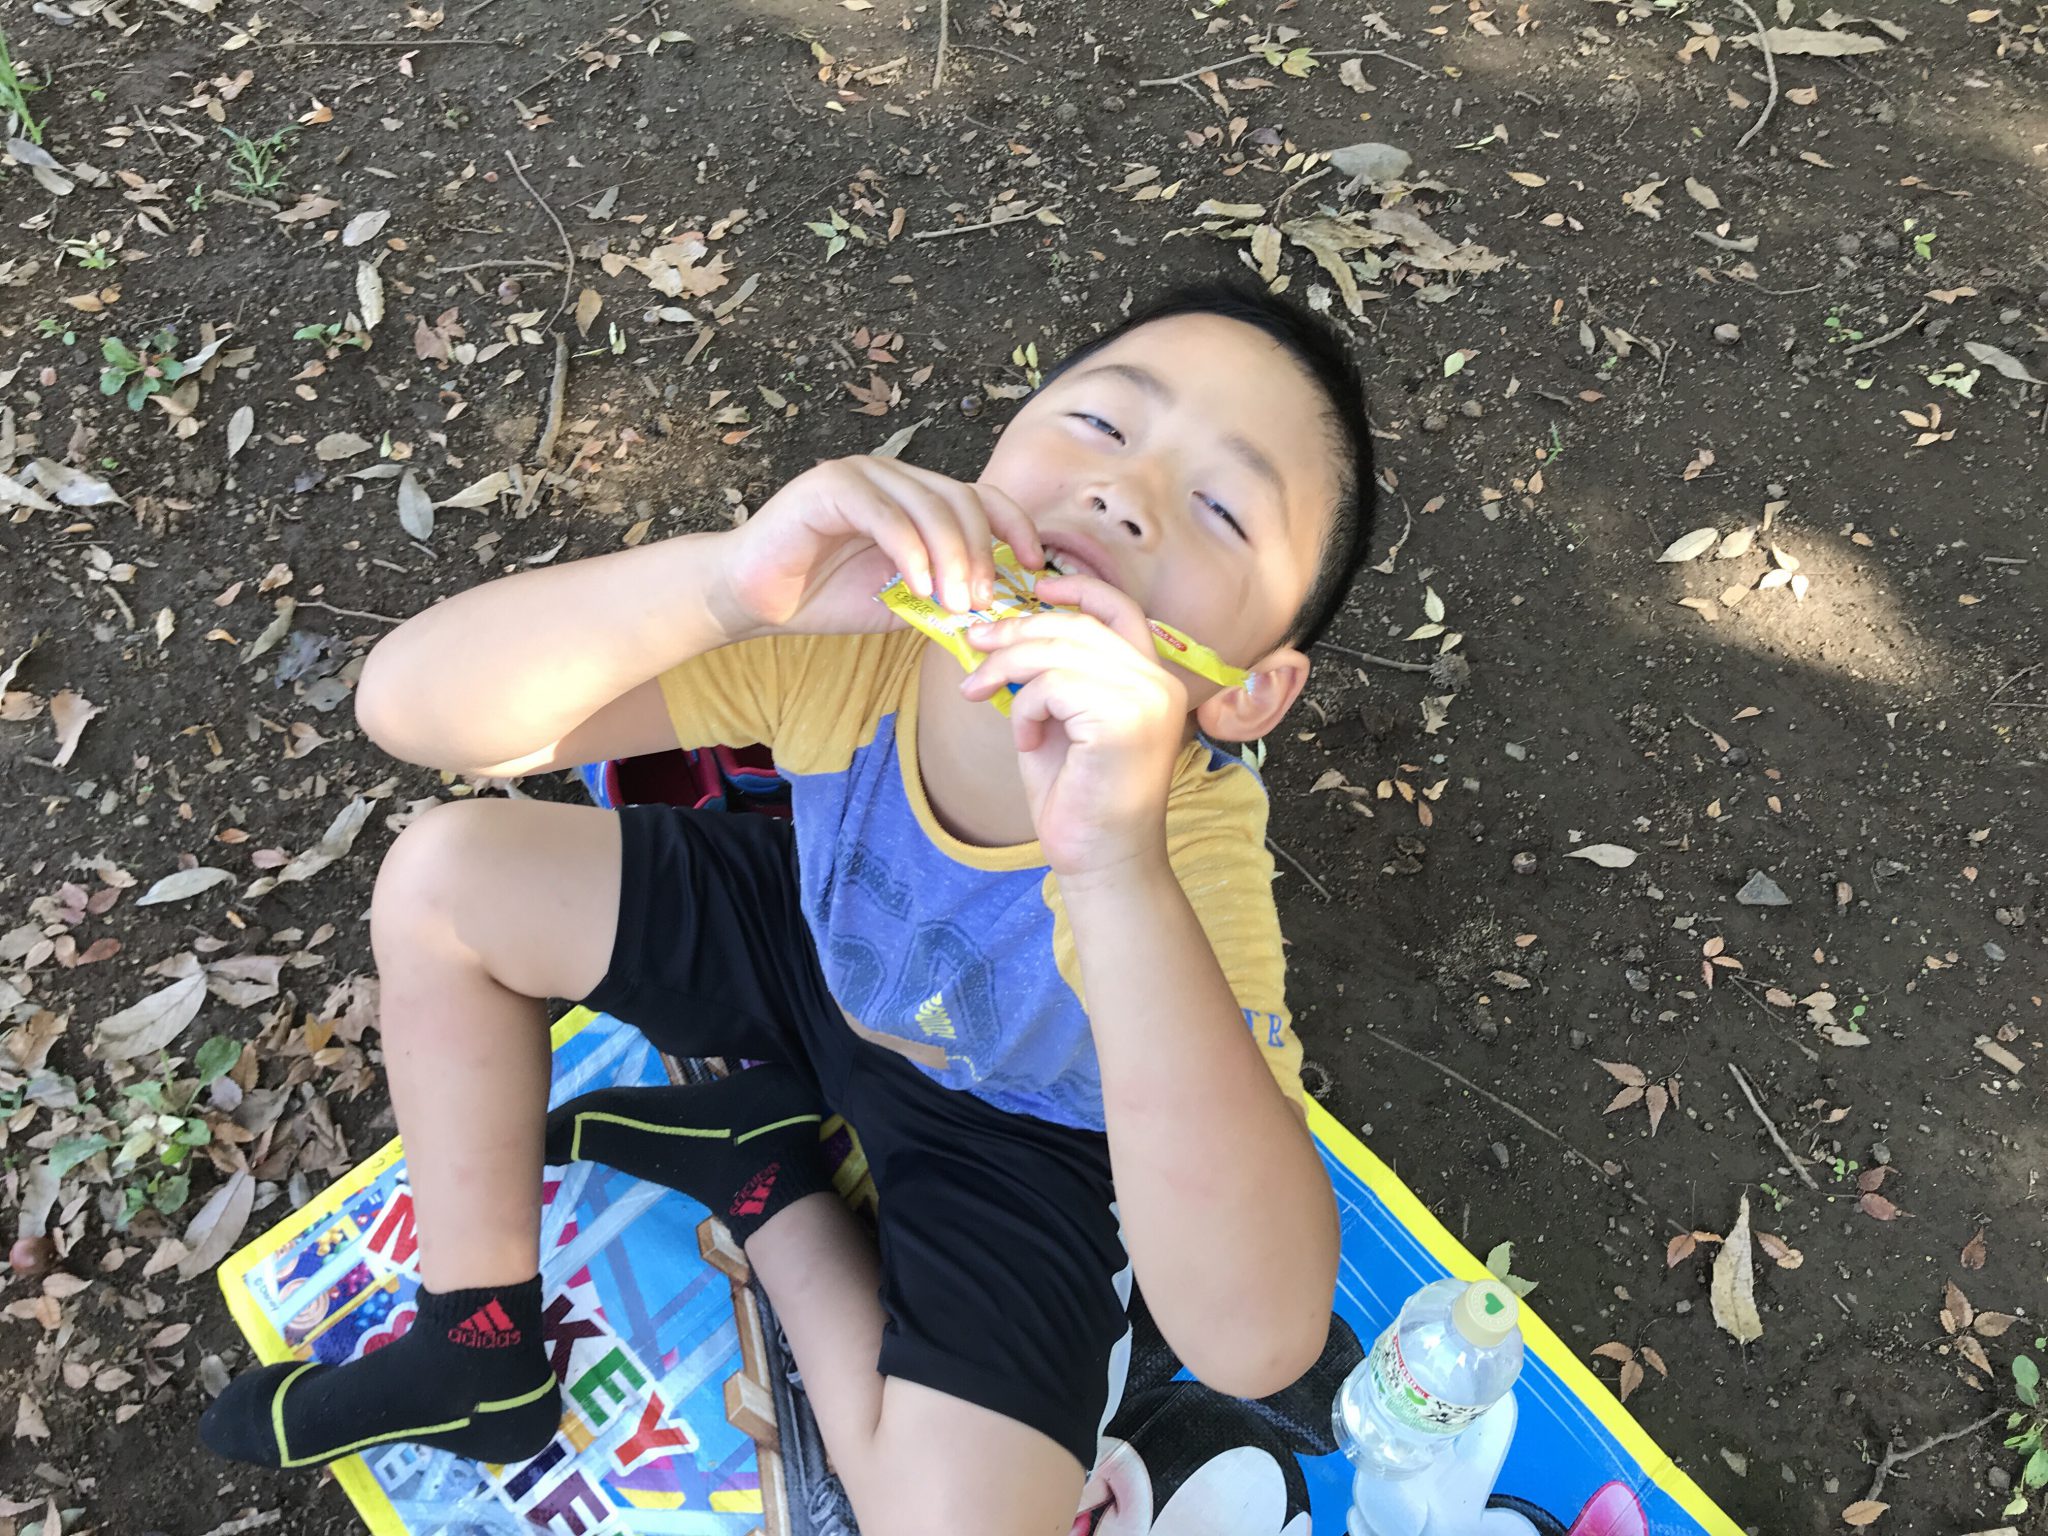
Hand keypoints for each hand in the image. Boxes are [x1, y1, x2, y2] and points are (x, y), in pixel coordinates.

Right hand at [715, 456, 1043, 641]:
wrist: (754, 599)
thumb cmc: (827, 597)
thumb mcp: (904, 604)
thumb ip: (947, 597)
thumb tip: (1002, 611)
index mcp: (917, 498)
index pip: (983, 498)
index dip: (1015, 528)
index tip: (1033, 569)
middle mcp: (895, 477)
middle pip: (962, 501)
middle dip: (982, 555)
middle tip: (982, 604)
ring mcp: (862, 475)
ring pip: (930, 505)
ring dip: (952, 558)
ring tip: (955, 604)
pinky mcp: (829, 486)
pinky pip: (885, 513)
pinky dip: (910, 551)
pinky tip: (919, 587)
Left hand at [961, 574, 1186, 879]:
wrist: (1101, 863)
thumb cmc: (1079, 800)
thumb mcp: (1062, 723)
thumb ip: (1051, 677)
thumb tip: (1005, 634)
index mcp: (1152, 680)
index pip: (1120, 608)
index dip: (1077, 587)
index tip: (1034, 585)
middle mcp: (1159, 683)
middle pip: (1077, 625)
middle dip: (1015, 629)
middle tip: (973, 643)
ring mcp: (1146, 699)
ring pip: (1056, 651)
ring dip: (1005, 669)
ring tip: (978, 693)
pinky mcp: (1123, 719)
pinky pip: (1050, 686)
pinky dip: (1023, 709)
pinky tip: (1026, 742)